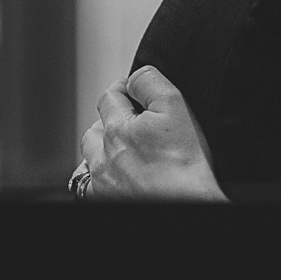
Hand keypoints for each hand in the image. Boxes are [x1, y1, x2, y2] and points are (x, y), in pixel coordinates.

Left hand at [77, 65, 227, 200]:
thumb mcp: (176, 106)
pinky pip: (92, 183)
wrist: (188, 202)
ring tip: (126, 148)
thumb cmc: (187, 164)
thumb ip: (150, 82)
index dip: (126, 89)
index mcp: (118, 128)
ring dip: (104, 147)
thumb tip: (135, 76)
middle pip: (96, 126)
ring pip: (92, 155)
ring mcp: (102, 181)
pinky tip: (121, 174)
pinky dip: (102, 175)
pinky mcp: (106, 199)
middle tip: (135, 122)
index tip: (137, 91)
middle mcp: (104, 155)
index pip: (110, 96)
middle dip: (112, 119)